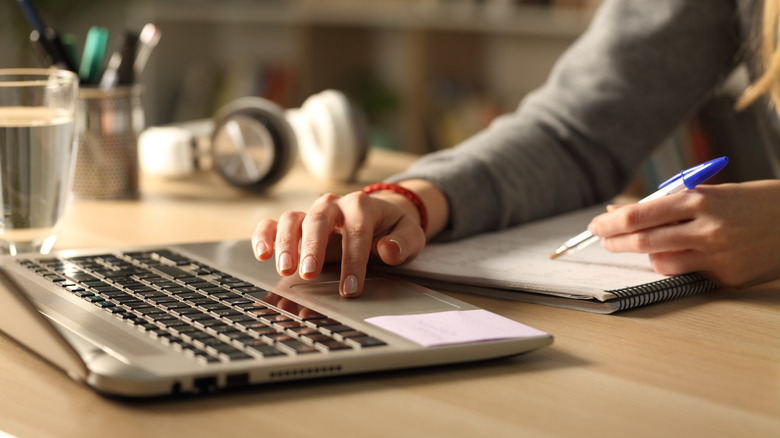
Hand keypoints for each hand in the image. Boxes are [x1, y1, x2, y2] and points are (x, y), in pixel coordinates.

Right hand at [251, 180, 447, 296]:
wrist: (380, 217)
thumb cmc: (392, 230)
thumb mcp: (410, 235)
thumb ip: (403, 242)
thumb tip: (388, 250)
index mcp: (362, 205)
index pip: (356, 231)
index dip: (353, 261)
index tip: (350, 288)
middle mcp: (333, 205)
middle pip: (318, 220)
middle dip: (313, 247)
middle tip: (309, 274)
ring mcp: (311, 213)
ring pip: (292, 219)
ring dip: (286, 243)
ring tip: (285, 269)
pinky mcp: (296, 224)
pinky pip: (273, 224)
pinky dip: (264, 236)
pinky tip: (262, 254)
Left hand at [587, 180, 779, 287]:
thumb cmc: (755, 201)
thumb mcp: (713, 190)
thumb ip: (670, 202)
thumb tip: (623, 211)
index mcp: (702, 200)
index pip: (641, 215)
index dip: (612, 222)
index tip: (597, 224)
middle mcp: (708, 229)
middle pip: (644, 241)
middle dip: (615, 241)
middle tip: (603, 239)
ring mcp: (719, 256)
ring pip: (661, 263)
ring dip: (645, 255)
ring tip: (642, 245)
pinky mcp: (728, 277)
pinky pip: (687, 275)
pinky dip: (675, 265)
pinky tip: (676, 255)